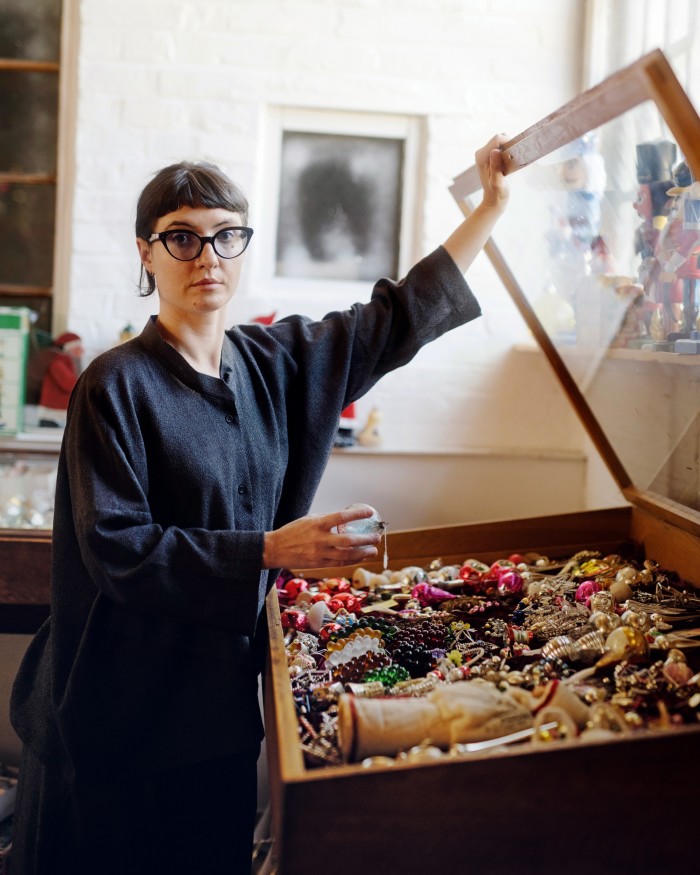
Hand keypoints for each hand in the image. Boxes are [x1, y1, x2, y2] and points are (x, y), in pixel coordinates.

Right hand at [263, 505, 380, 568]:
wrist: (275, 549)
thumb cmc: (293, 532)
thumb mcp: (309, 520)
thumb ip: (327, 520)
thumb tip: (346, 517)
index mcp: (317, 524)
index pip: (341, 517)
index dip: (357, 514)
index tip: (370, 512)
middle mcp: (320, 539)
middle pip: (348, 541)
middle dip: (365, 539)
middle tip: (376, 537)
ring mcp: (319, 553)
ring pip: (346, 555)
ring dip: (362, 553)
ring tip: (373, 550)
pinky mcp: (318, 564)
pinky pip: (339, 563)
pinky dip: (351, 560)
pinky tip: (359, 557)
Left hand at [476, 133, 509, 212]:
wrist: (494, 200)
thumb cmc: (497, 193)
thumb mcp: (497, 182)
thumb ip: (495, 167)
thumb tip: (495, 150)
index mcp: (481, 157)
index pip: (497, 139)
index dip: (508, 143)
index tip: (514, 154)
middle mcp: (480, 153)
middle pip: (499, 138)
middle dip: (509, 146)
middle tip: (512, 161)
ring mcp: (485, 154)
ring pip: (501, 141)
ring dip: (509, 149)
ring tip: (510, 163)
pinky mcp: (490, 156)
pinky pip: (501, 146)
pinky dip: (508, 151)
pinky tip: (509, 163)